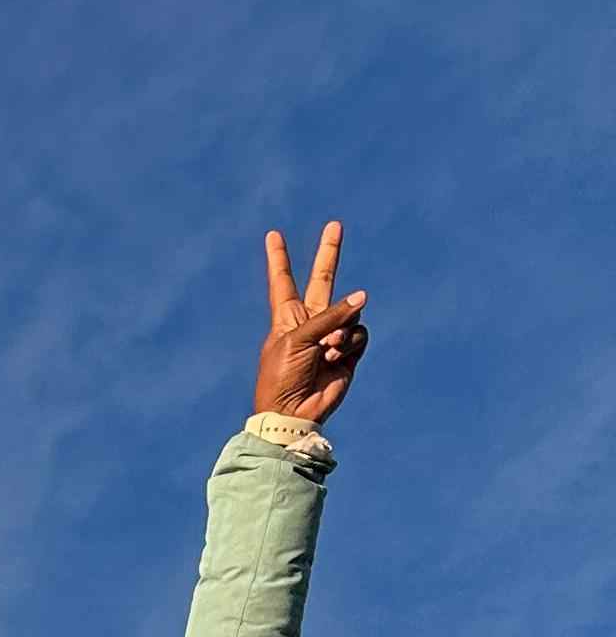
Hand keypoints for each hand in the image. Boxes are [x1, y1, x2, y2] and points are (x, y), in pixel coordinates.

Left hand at [256, 222, 369, 425]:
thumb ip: (329, 315)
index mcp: (287, 317)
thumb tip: (362, 297)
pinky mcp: (348, 352)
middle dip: (329, 253)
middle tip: (335, 224)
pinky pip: (359, 332)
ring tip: (327, 349)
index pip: (283, 280)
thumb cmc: (283, 376)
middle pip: (323, 280)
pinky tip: (337, 356)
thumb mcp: (298, 339)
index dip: (279, 258)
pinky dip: (351, 342)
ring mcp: (331, 335)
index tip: (273, 235)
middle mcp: (310, 322)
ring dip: (342, 327)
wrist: (293, 412)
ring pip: (350, 311)